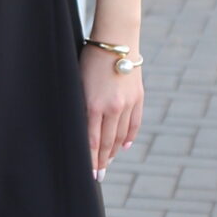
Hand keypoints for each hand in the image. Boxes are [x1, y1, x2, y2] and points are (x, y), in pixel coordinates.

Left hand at [79, 43, 142, 178]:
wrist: (117, 40)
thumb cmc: (90, 58)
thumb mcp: (78, 82)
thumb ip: (81, 106)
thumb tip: (80, 129)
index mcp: (94, 105)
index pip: (91, 141)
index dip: (91, 160)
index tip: (90, 175)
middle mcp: (113, 108)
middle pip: (106, 143)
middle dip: (102, 161)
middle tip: (99, 176)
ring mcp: (128, 104)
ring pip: (121, 135)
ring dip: (114, 151)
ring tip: (108, 162)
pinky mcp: (138, 97)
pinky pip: (134, 123)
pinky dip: (129, 137)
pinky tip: (123, 146)